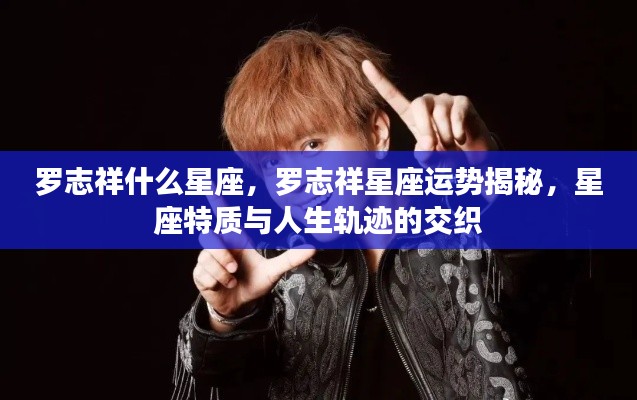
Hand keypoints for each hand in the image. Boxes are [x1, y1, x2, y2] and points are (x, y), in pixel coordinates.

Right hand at [194, 194, 314, 330]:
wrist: (240, 305)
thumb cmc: (254, 282)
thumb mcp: (273, 272)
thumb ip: (291, 258)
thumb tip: (312, 247)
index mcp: (235, 238)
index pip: (223, 214)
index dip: (216, 198)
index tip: (211, 183)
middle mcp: (218, 245)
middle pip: (209, 236)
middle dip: (221, 253)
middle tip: (235, 266)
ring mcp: (206, 259)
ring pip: (208, 258)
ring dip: (223, 272)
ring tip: (232, 279)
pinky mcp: (199, 274)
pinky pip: (205, 274)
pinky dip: (218, 283)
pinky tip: (224, 286)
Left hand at [362, 60, 496, 151]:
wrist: (472, 158)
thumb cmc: (446, 157)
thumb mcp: (430, 160)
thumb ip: (423, 155)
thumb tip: (427, 143)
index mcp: (412, 115)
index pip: (393, 96)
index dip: (379, 81)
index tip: (365, 64)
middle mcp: (427, 103)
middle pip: (419, 104)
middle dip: (426, 128)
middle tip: (436, 147)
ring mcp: (445, 100)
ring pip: (440, 115)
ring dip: (446, 137)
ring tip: (451, 146)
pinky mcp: (462, 102)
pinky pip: (457, 115)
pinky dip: (458, 133)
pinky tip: (461, 140)